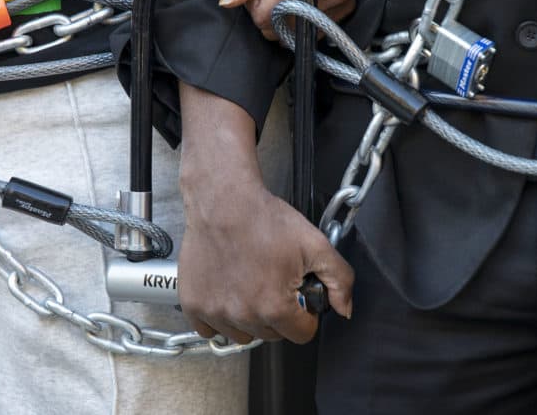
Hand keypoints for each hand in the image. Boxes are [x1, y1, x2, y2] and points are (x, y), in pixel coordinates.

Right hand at [178, 82, 353, 343]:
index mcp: (274, 308)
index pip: (302, 334)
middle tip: (275, 282)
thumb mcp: (316, 244)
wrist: (222, 200)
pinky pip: (210, 329)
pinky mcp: (192, 304)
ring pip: (242, 335)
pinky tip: (228, 291)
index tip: (298, 295)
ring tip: (251, 285)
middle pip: (272, 335)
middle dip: (278, 314)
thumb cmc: (265, 219)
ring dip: (249, 318)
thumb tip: (345, 309)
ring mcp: (214, 312)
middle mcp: (242, 316)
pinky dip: (219, 317)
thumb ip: (340, 280)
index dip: (306, 313)